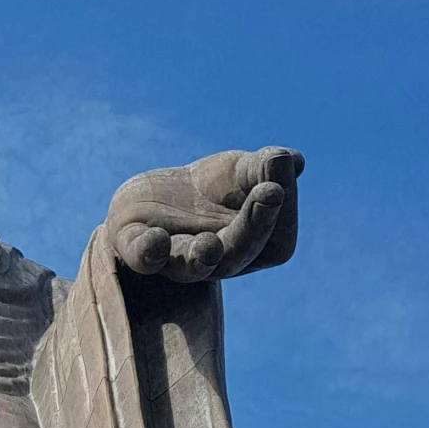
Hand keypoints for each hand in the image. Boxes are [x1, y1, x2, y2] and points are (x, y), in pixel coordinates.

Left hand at [106, 147, 303, 281]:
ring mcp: (175, 258)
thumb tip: (292, 162)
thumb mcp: (242, 170)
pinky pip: (142, 256)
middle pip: (238, 255)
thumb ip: (265, 167)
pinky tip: (157, 237)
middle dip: (255, 226)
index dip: (281, 206)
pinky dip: (148, 250)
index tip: (278, 164)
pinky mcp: (136, 247)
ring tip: (210, 244)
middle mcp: (216, 263)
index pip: (276, 241)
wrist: (157, 196)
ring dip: (202, 256)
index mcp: (252, 250)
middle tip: (270, 193)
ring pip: (192, 266)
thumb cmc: (212, 190)